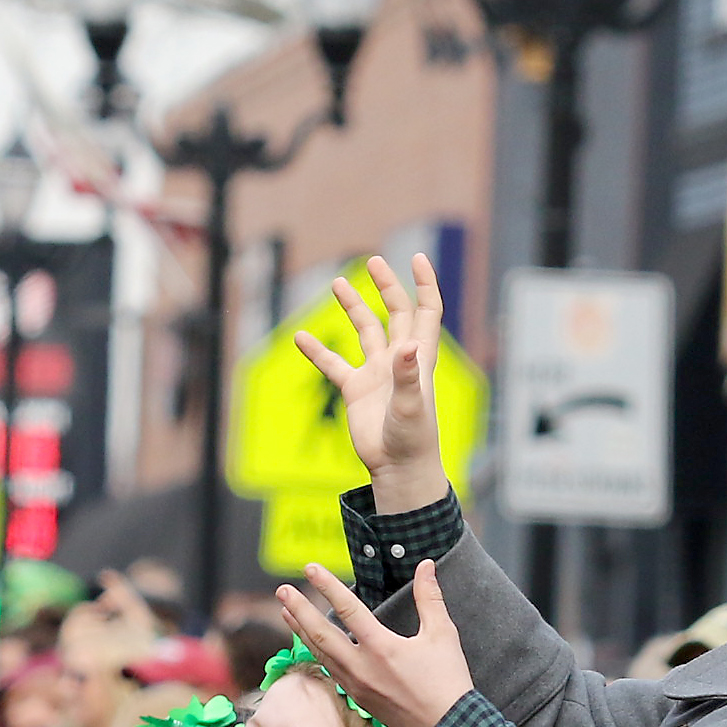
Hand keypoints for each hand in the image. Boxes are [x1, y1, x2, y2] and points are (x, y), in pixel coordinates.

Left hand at [271, 558, 471, 726]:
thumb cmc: (447, 682)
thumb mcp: (443, 635)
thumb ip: (429, 597)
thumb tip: (425, 565)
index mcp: (381, 648)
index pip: (347, 609)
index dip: (327, 586)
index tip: (311, 568)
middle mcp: (361, 667)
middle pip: (320, 634)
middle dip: (299, 610)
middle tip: (282, 591)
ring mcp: (356, 685)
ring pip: (320, 653)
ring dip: (301, 630)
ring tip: (287, 612)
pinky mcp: (357, 697)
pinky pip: (329, 670)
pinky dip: (316, 652)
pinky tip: (311, 643)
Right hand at [293, 254, 447, 512]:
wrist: (397, 468)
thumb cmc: (412, 439)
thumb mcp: (412, 407)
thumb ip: (409, 376)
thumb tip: (408, 346)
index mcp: (419, 357)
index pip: (426, 311)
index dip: (424, 284)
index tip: (416, 258)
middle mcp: (398, 359)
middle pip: (395, 312)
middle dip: (386, 286)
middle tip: (373, 261)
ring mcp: (376, 372)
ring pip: (364, 330)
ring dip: (353, 307)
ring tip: (337, 282)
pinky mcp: (355, 389)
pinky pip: (333, 364)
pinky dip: (317, 351)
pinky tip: (299, 337)